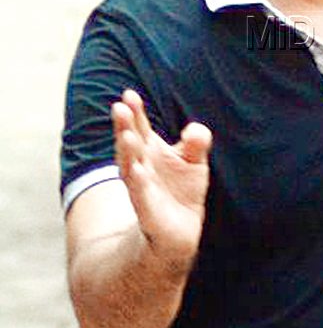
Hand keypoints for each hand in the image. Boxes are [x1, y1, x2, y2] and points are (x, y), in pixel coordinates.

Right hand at [112, 89, 211, 275]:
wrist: (179, 233)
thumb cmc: (183, 191)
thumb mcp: (194, 162)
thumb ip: (196, 142)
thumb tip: (196, 130)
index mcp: (149, 151)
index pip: (139, 128)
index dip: (134, 112)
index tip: (129, 94)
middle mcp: (141, 167)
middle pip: (131, 143)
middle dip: (125, 126)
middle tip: (120, 107)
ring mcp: (141, 188)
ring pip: (130, 167)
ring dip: (126, 152)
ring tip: (125, 135)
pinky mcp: (147, 210)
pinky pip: (140, 194)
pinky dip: (138, 183)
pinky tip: (136, 171)